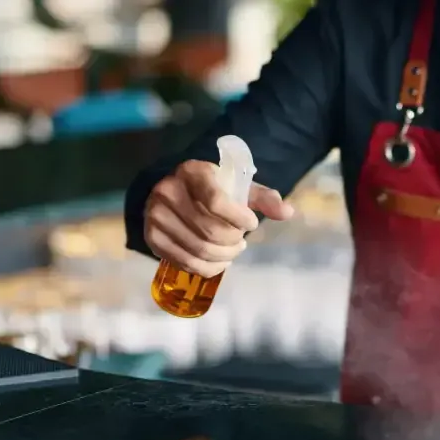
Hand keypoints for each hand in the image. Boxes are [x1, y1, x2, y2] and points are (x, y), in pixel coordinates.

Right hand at [144, 160, 294, 277]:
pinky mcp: (152, 237)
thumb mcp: (240, 187)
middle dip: (234, 242)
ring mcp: (155, 215)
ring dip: (224, 257)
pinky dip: (208, 268)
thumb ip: (265, 198)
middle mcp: (168, 191)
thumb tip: (288, 212)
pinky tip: (219, 262)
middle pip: (210, 231)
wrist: (177, 192)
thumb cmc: (215, 189)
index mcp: (193, 172)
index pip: (217, 202)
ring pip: (199, 249)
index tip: (252, 223)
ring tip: (233, 251)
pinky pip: (185, 262)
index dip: (240, 219)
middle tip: (242, 242)